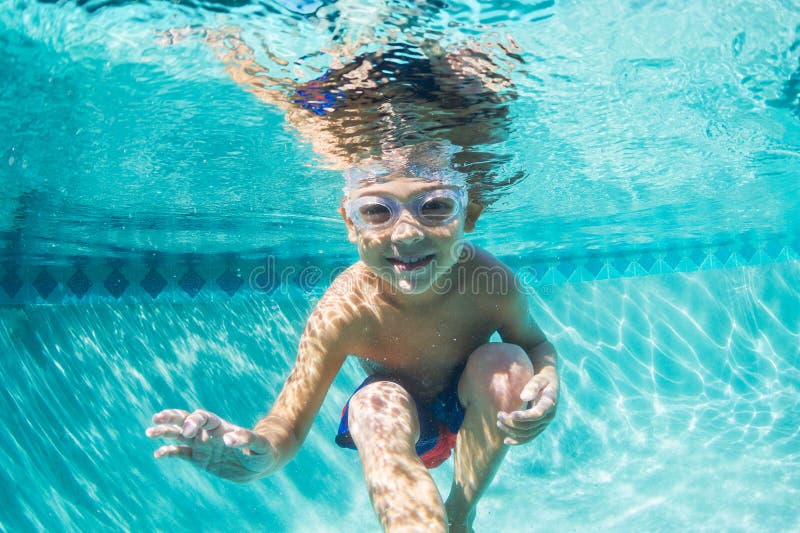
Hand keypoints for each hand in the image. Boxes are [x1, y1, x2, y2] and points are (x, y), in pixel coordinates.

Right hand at [146, 408, 274, 481]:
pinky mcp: (199, 459)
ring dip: (165, 432)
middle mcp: (208, 433)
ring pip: (179, 435)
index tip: (189, 431)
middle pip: (187, 420)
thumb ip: (247, 439)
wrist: (259, 465)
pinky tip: (158, 454)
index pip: (204, 418)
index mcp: (221, 427)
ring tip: (149, 432)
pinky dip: (169, 452)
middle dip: (172, 418)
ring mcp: (202, 445)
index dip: (194, 421)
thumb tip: (229, 438)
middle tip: (157, 418)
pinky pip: (181, 453)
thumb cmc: (263, 451)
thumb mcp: (260, 446)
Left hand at [496, 371, 557, 445]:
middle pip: (530, 425)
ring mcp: (544, 424)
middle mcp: (548, 417)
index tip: (511, 414)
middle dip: (513, 423)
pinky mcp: (538, 427)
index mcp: (550, 404)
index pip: (537, 414)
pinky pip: (528, 437)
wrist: (549, 384)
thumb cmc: (542, 379)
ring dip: (512, 430)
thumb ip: (533, 386)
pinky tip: (506, 441)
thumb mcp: (539, 379)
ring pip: (528, 433)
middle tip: (499, 415)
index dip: (524, 416)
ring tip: (499, 423)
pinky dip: (518, 440)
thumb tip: (523, 398)